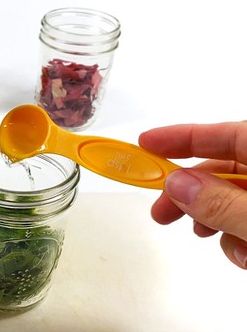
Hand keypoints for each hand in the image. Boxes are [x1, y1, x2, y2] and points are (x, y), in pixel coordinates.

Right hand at [139, 122, 246, 268]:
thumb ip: (221, 204)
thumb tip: (176, 185)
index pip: (225, 135)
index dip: (182, 137)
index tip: (144, 144)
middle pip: (224, 171)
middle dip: (193, 194)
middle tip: (161, 214)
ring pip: (234, 201)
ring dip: (220, 223)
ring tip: (228, 247)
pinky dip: (240, 239)